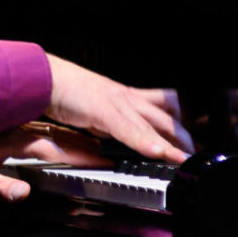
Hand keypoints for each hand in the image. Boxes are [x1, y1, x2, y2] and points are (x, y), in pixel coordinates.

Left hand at [0, 122, 108, 201]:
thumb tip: (21, 193)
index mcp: (13, 139)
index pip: (58, 150)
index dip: (85, 158)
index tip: (110, 162)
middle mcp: (21, 127)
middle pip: (67, 137)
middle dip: (95, 146)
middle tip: (126, 151)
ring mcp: (20, 122)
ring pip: (63, 129)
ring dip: (89, 135)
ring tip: (114, 140)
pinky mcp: (16, 121)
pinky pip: (53, 126)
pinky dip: (74, 132)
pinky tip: (84, 134)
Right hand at [44, 54, 192, 164]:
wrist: (43, 77)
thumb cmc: (63, 91)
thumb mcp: (93, 110)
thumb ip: (107, 126)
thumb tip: (113, 145)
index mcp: (124, 96)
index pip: (162, 109)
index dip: (179, 125)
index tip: (189, 142)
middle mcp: (126, 96)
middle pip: (165, 116)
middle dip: (182, 137)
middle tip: (194, 155)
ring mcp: (117, 102)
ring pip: (152, 124)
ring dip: (171, 144)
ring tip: (185, 159)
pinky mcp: (103, 110)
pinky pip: (128, 129)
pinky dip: (145, 142)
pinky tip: (158, 153)